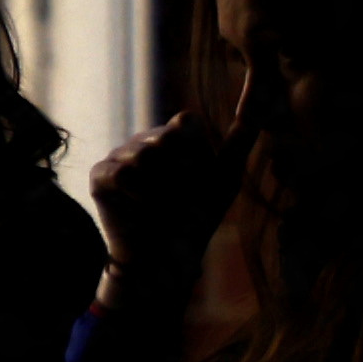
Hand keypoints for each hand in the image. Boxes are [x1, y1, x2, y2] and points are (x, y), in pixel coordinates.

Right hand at [92, 107, 244, 277]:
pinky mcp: (100, 176)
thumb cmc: (194, 218)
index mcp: (171, 138)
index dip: (197, 152)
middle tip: (183, 201)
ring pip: (146, 155)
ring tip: (166, 208)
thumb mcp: (224, 177)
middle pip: (166, 138)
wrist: (164, 258)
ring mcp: (118, 156)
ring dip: (164, 189)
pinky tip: (142, 209)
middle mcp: (143, 142)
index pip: (185, 122)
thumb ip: (239, 140)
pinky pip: (124, 173)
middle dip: (183, 175)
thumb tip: (263, 103)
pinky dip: (141, 196)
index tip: (201, 180)